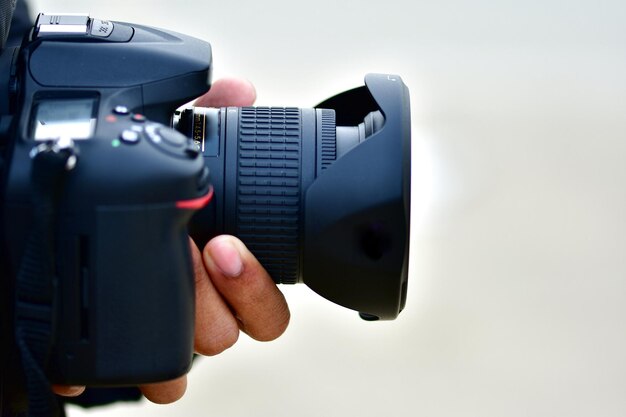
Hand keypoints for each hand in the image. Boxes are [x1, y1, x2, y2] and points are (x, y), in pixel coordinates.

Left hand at [52, 79, 289, 403]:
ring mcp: (177, 327)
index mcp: (227, 267)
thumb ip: (210, 114)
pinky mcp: (141, 348)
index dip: (257, 281)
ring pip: (210, 348)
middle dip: (231, 289)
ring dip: (190, 316)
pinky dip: (151, 366)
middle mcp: (208, 302)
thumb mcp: (174, 146)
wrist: (80, 223)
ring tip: (167, 273)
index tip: (228, 245)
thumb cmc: (142, 192)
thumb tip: (241, 90)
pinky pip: (161, 377)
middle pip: (246, 327)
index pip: (270, 301)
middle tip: (207, 248)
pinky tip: (132, 336)